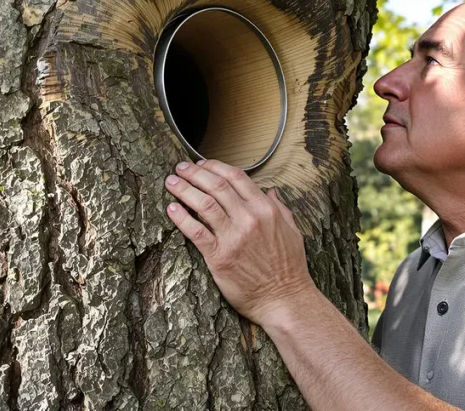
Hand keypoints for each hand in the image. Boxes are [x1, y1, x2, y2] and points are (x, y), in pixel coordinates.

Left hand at [163, 159, 316, 326]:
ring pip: (204, 204)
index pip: (236, 177)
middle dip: (194, 173)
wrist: (284, 299)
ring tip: (171, 182)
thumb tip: (271, 192)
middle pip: (216, 185)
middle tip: (180, 167)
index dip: (215, 166)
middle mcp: (249, 218)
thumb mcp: (292, 232)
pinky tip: (172, 209)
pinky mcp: (219, 257)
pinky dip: (181, 218)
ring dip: (184, 189)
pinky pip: (195, 231)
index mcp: (266, 209)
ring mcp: (233, 237)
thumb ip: (280, 209)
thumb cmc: (289, 268)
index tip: (201, 164)